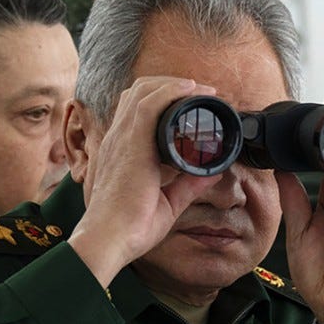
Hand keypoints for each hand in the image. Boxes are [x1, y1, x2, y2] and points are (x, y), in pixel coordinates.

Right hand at [68, 77, 222, 285]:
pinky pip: (148, 105)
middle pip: (138, 93)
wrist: (110, 239)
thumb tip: (213, 173)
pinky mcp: (131, 145)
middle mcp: (118, 139)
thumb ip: (189, 185)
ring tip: (201, 89)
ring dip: (174, 84)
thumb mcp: (168, 202)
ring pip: (142, 92)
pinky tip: (190, 89)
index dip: (161, 98)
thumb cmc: (131, 227)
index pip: (134, 110)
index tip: (191, 103)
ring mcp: (122, 139)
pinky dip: (170, 91)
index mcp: (122, 150)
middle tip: (200, 93)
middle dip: (169, 85)